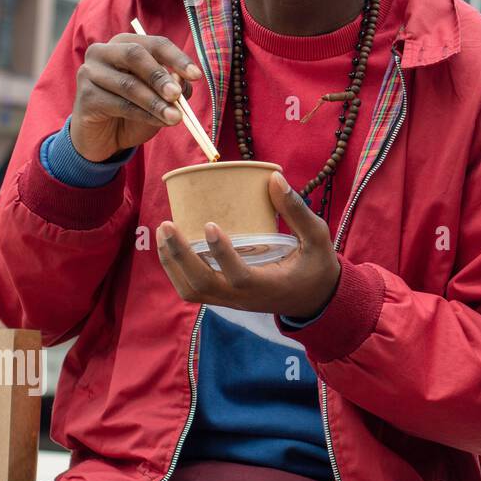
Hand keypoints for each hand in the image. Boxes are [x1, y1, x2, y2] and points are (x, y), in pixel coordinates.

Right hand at [72, 33, 203, 161]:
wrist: (105, 136)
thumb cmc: (135, 109)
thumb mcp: (161, 96)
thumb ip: (174, 86)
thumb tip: (183, 82)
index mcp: (125, 43)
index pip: (154, 44)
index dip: (177, 58)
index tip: (196, 75)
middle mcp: (103, 52)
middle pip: (135, 55)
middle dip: (160, 76)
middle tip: (177, 95)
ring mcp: (89, 72)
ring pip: (128, 84)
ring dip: (156, 102)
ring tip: (176, 117)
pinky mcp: (85, 96)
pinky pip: (119, 104)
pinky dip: (144, 115)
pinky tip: (160, 122)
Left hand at [156, 171, 341, 319]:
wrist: (315, 299)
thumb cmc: (317, 266)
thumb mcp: (317, 238)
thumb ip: (297, 211)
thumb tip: (274, 178)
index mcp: (269, 285)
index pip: (239, 276)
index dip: (222, 254)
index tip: (209, 224)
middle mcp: (244, 298)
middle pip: (201, 285)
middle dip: (179, 256)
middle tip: (167, 225)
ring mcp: (231, 301)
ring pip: (191, 290)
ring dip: (172, 263)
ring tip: (164, 233)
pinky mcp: (224, 299)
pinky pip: (193, 291)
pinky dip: (176, 271)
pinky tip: (171, 247)